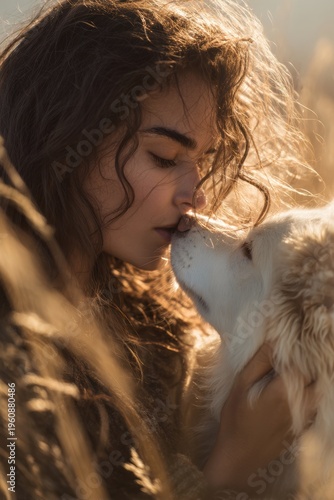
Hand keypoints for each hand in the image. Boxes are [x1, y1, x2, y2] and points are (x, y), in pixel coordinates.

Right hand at [202, 343, 316, 492]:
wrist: (240, 458)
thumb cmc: (235, 419)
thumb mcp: (240, 385)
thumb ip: (259, 362)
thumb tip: (274, 341)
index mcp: (284, 390)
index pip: (304, 362)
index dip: (299, 350)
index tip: (291, 341)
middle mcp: (300, 403)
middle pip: (315, 376)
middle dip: (308, 362)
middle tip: (296, 353)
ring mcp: (304, 417)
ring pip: (319, 391)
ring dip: (311, 378)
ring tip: (297, 369)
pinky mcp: (303, 427)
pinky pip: (315, 405)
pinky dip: (311, 393)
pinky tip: (297, 388)